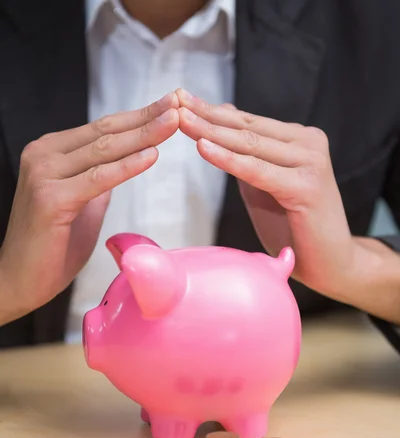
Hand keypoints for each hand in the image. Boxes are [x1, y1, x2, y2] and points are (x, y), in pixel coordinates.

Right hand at [0, 93, 178, 324]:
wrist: (20, 280)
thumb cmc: (52, 247)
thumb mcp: (82, 204)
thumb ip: (98, 180)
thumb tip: (125, 163)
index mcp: (50, 153)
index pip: (102, 129)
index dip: (137, 117)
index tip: (168, 106)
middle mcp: (43, 156)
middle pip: (105, 133)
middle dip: (146, 118)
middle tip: (179, 104)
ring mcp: (44, 175)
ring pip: (104, 150)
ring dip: (143, 135)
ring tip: (174, 122)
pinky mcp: (51, 199)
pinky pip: (98, 179)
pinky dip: (127, 167)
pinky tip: (152, 155)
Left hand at [177, 89, 399, 323]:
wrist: (330, 263)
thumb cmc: (294, 228)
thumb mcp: (263, 186)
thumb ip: (246, 155)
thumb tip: (222, 119)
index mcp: (299, 140)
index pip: (248, 122)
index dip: (212, 110)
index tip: (180, 98)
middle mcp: (308, 144)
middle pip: (247, 128)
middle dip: (207, 115)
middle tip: (174, 101)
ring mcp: (310, 162)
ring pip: (250, 145)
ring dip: (211, 132)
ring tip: (180, 120)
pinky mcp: (306, 187)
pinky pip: (257, 171)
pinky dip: (228, 160)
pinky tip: (203, 147)